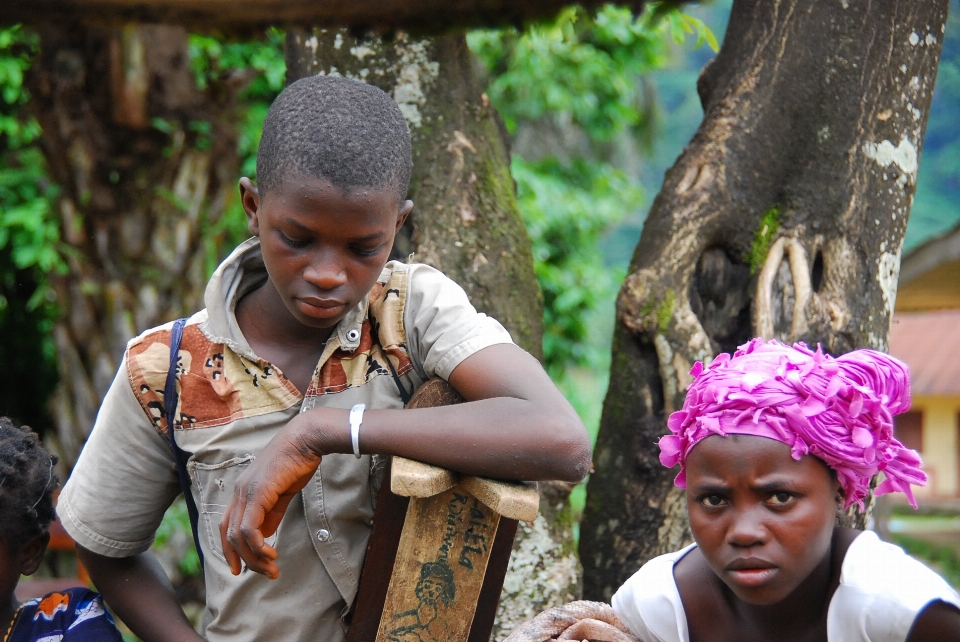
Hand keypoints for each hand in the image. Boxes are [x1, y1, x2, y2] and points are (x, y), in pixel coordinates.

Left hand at [220, 414, 326, 578]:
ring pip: (238, 536)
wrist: (305, 440)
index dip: (230, 550)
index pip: (226, 526)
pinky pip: (250, 528)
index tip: (241, 569)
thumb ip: (270, 514)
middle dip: (245, 559)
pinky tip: (271, 552)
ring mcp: (246, 492)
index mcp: (242, 491)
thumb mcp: (281, 494)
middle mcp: (239, 492)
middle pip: (229, 535)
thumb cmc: (295, 463)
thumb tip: (264, 536)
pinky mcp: (257, 493)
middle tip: (265, 573)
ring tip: (271, 568)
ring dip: (254, 557)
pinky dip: (259, 546)